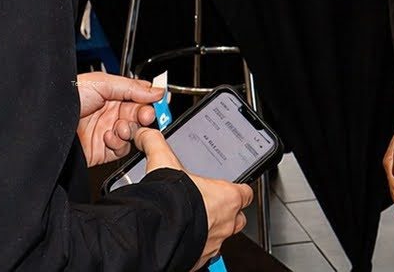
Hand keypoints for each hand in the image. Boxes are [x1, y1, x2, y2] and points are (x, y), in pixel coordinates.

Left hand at [75, 72, 160, 165]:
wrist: (49, 123)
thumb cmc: (67, 97)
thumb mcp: (101, 83)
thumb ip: (131, 87)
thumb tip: (155, 90)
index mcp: (111, 94)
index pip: (139, 97)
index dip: (149, 99)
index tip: (158, 100)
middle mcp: (110, 113)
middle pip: (139, 115)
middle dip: (144, 115)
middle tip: (144, 115)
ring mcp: (107, 131)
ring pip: (133, 133)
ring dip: (130, 129)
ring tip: (121, 126)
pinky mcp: (104, 150)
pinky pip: (122, 149)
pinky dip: (119, 143)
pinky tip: (109, 136)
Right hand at [136, 128, 254, 269]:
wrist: (158, 234)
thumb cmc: (172, 200)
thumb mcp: (164, 162)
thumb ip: (157, 144)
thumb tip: (147, 134)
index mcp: (227, 197)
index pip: (245, 193)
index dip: (238, 189)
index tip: (230, 187)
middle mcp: (227, 222)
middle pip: (238, 218)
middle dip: (228, 213)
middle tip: (210, 206)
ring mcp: (215, 243)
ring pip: (222, 237)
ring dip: (212, 230)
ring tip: (194, 222)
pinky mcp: (201, 259)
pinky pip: (205, 253)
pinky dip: (197, 246)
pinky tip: (183, 237)